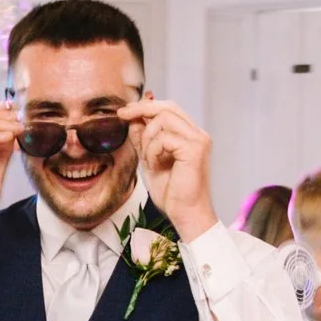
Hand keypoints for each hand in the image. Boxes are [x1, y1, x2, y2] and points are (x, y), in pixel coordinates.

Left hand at [120, 100, 216, 240]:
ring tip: (148, 160)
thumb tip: (132, 117)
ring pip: (163, 119)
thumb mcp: (149, 159)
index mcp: (190, 135)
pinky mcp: (195, 149)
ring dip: (147, 139)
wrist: (185, 214)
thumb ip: (143, 138)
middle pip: (168, 107)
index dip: (145, 106)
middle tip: (122, 115)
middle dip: (141, 109)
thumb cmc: (171, 193)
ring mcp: (199, 140)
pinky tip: (155, 165)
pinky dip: (153, 150)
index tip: (124, 112)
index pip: (169, 109)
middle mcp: (198, 134)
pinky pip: (164, 138)